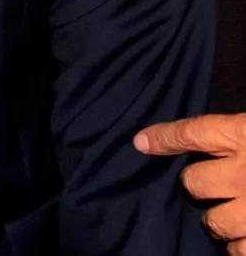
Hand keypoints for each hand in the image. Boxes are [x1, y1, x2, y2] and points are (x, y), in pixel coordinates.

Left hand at [136, 114, 245, 248]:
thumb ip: (238, 131)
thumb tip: (204, 135)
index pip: (192, 132)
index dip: (163, 137)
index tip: (140, 142)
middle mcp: (245, 172)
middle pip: (194, 181)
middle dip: (198, 184)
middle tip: (211, 185)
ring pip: (214, 221)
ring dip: (219, 221)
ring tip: (231, 217)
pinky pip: (239, 249)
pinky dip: (239, 245)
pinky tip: (244, 237)